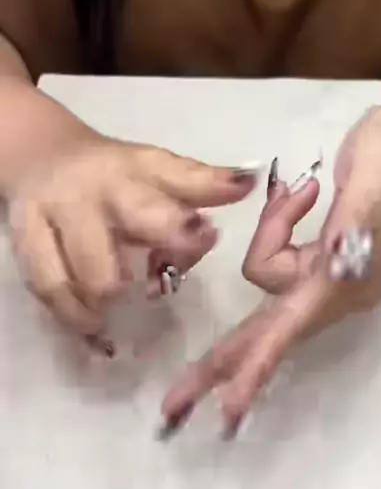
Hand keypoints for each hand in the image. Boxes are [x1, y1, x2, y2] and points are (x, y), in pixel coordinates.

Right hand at [6, 103, 257, 351]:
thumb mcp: (159, 169)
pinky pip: (47, 289)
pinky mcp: (24, 240)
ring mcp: (49, 216)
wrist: (41, 154)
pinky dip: (72, 317)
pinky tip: (94, 333)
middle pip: (104, 248)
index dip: (182, 226)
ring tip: (116, 320)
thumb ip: (201, 184)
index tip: (206, 240)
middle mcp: (87, 194)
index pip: (158, 197)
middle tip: (154, 291)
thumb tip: (248, 184)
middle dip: (131, 275)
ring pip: (73, 276)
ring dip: (101, 303)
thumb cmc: (115, 173)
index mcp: (129, 172)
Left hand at [161, 106, 380, 438]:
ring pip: (265, 277)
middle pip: (263, 334)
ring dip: (272, 230)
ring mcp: (321, 276)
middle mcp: (329, 292)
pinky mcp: (313, 259)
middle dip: (221, 365)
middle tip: (174, 407)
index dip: (257, 367)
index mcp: (342, 284)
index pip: (289, 331)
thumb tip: (333, 265)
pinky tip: (305, 195)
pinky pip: (274, 254)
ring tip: (309, 190)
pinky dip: (276, 226)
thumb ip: (352, 229)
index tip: (229, 410)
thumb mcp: (377, 190)